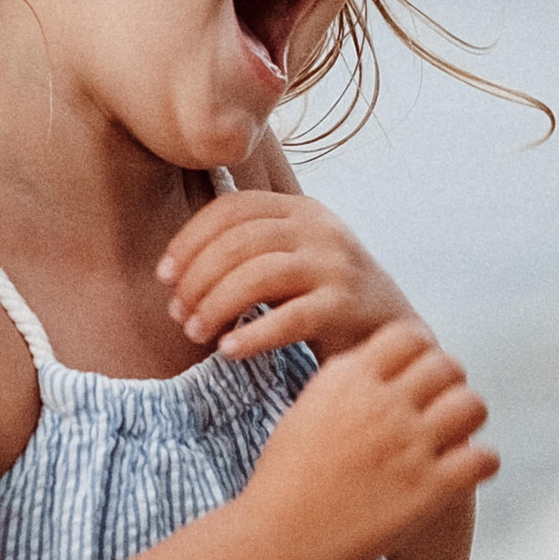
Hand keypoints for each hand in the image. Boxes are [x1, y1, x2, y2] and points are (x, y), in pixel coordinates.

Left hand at [157, 187, 409, 361]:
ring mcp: (336, 266)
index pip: (231, 209)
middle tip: (178, 314)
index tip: (164, 275)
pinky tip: (230, 350)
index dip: (190, 239)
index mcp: (300, 210)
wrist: (393, 334)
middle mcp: (320, 230)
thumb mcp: (290, 259)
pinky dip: (252, 335)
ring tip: (196, 334)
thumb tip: (175, 266)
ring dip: (215, 306)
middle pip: (238, 243)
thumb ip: (247, 250)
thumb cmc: (326, 299)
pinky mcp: (347, 306)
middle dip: (196, 279)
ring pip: (258, 276)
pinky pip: (289, 318)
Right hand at [239, 319, 497, 559]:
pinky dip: (481, 463)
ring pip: (472, 404)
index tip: (415, 375)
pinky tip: (464, 473)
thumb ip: (345, 386)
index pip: (408, 336)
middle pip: (447, 364)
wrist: (276, 542)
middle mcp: (381, 405)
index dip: (419, 353)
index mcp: (347, 380)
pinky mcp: (430, 489)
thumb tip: (376, 370)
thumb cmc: (283, 482)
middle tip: (438, 407)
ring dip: (468, 417)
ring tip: (454, 437)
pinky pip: (484, 458)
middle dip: (448, 382)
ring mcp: (408, 446)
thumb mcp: (305, 412)